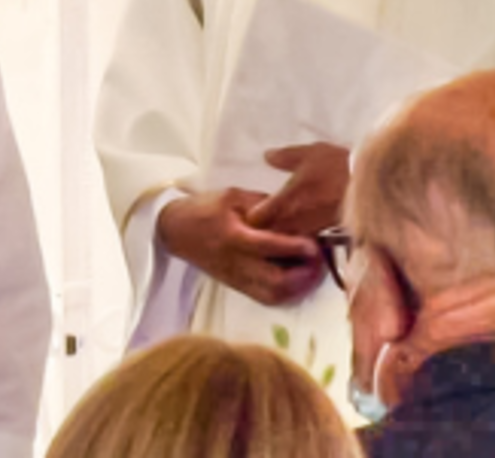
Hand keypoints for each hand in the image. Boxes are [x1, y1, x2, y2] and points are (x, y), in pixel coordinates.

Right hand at [158, 188, 325, 306]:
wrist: (175, 230)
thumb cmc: (204, 208)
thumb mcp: (232, 196)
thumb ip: (262, 205)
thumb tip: (293, 212)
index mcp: (233, 236)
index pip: (268, 246)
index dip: (295, 248)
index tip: (315, 245)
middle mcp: (235, 262)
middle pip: (274, 281)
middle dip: (303, 275)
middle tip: (319, 261)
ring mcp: (236, 278)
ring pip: (273, 294)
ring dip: (298, 287)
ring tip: (313, 272)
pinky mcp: (237, 285)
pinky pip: (266, 298)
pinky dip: (287, 293)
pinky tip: (298, 281)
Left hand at [248, 142, 349, 236]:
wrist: (372, 185)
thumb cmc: (338, 167)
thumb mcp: (309, 153)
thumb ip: (285, 157)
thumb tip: (267, 156)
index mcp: (284, 202)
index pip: (255, 220)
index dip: (251, 216)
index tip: (255, 208)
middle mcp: (294, 221)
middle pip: (269, 235)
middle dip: (266, 230)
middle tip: (268, 220)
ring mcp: (311, 231)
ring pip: (289, 240)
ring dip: (285, 235)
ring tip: (289, 224)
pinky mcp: (328, 235)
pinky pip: (309, 241)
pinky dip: (305, 238)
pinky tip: (309, 227)